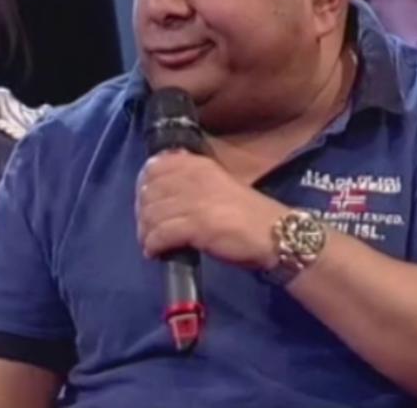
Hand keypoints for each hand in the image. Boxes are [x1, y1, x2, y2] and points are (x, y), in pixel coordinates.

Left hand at [136, 151, 287, 269]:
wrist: (274, 233)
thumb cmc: (247, 213)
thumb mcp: (217, 186)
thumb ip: (191, 184)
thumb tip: (160, 193)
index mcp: (199, 165)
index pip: (155, 166)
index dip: (143, 185)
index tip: (145, 202)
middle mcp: (194, 177)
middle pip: (149, 191)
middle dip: (142, 212)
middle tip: (147, 228)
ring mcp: (195, 201)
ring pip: (151, 213)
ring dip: (145, 232)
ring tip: (150, 242)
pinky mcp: (197, 225)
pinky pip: (160, 234)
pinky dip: (153, 245)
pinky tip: (156, 252)